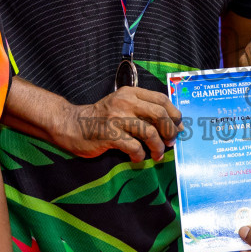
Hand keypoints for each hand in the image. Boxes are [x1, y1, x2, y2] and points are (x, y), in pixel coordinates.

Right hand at [56, 87, 182, 161]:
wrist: (71, 125)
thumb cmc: (101, 118)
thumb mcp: (121, 105)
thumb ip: (143, 111)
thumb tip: (172, 125)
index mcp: (130, 93)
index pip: (161, 99)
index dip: (174, 114)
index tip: (179, 126)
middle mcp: (125, 102)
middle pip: (159, 114)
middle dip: (170, 131)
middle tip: (170, 142)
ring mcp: (117, 118)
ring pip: (149, 132)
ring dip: (158, 147)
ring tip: (156, 154)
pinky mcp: (109, 134)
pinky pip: (134, 147)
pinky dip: (140, 155)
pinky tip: (137, 158)